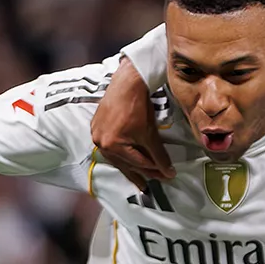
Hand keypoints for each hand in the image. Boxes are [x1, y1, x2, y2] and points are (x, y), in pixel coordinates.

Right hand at [90, 57, 173, 191]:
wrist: (128, 82)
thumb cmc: (137, 105)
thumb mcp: (151, 134)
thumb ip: (159, 155)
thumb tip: (168, 171)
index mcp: (112, 145)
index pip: (137, 163)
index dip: (155, 170)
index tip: (167, 175)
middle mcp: (100, 142)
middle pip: (125, 163)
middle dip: (143, 172)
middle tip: (156, 180)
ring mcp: (96, 134)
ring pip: (117, 157)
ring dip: (130, 165)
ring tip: (140, 178)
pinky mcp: (97, 126)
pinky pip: (111, 146)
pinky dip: (122, 152)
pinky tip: (127, 158)